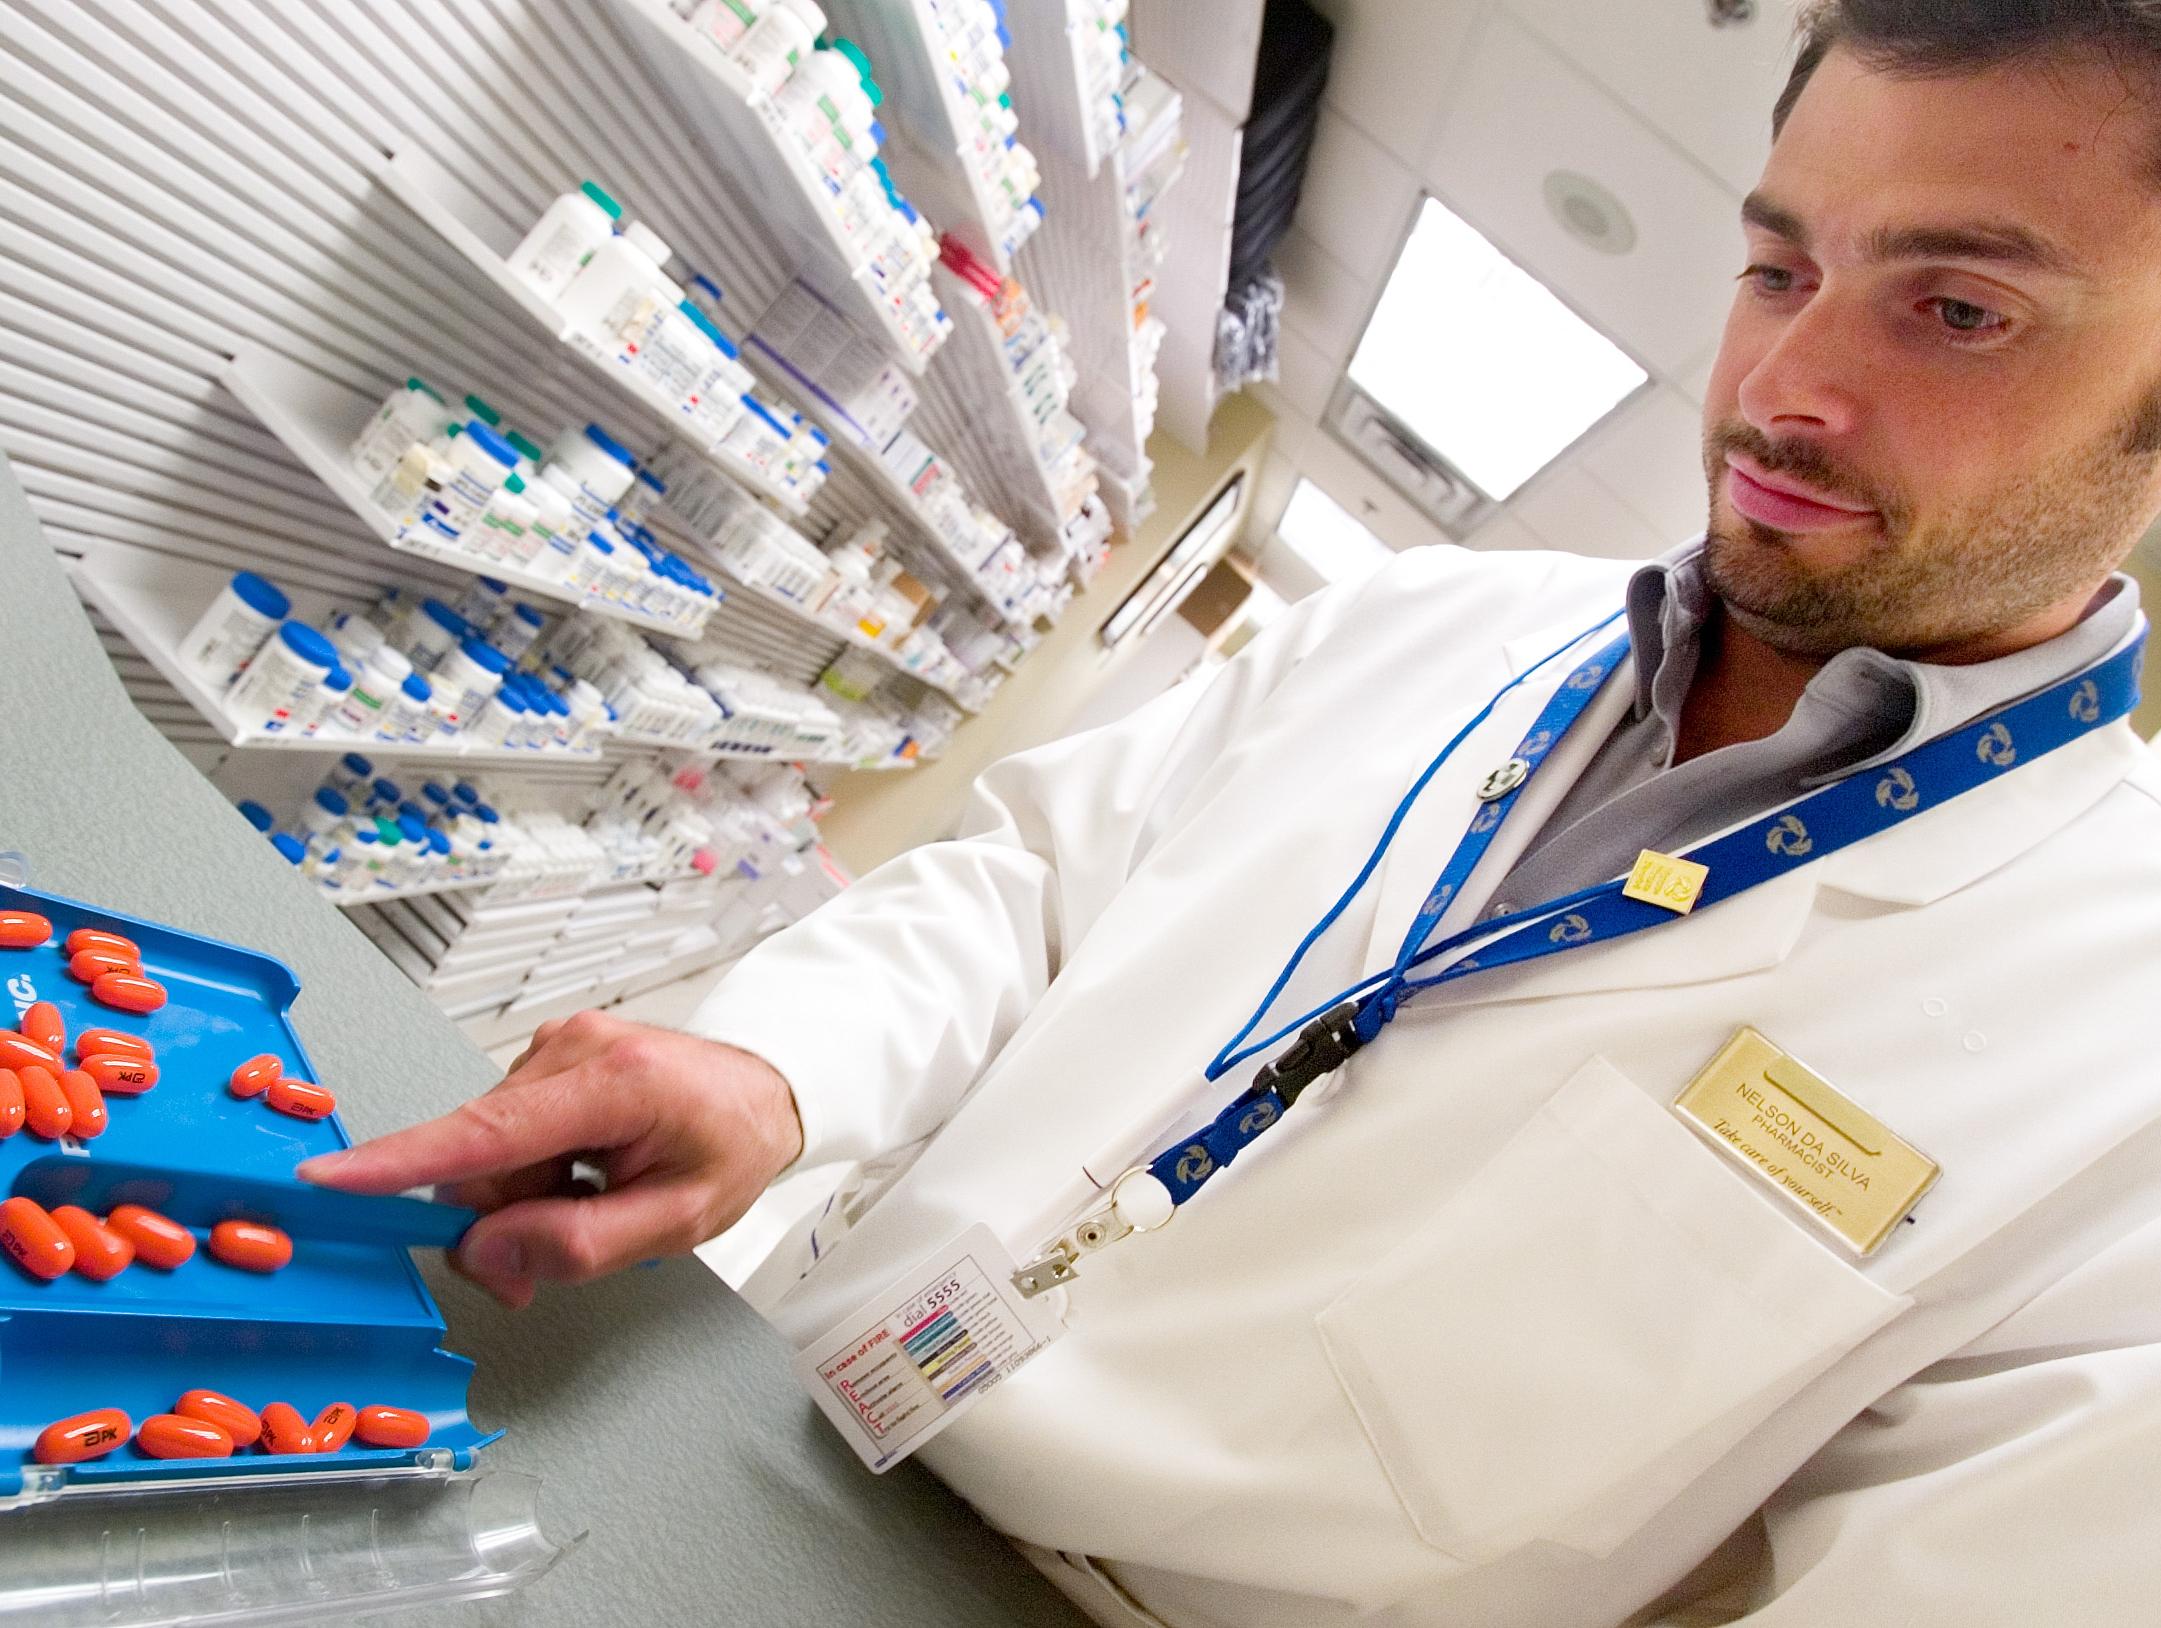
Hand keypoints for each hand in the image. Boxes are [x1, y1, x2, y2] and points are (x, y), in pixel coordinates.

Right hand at [296, 1009, 804, 1307]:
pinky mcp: (549, 1053)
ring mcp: (557, 1045)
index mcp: (614, 1083)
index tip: (332, 1179)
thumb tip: (485, 1250)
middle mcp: (574, 1048)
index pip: (489, 1130)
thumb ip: (578, 1243)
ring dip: (523, 1197)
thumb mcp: (677, 1221)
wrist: (769, 1084)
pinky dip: (532, 1168)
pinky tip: (584, 1169)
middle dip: (501, 1222)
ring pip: (488, 1152)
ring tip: (596, 1198)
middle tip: (553, 1261)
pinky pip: (506, 1132)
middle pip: (480, 1158)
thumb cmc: (732, 1145)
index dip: (404, 1161)